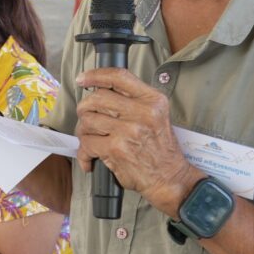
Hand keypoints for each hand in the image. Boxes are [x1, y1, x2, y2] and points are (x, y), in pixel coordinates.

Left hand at [74, 67, 202, 217]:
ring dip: (83, 132)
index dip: (95, 75)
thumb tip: (99, 91)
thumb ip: (133, 100)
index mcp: (152, 100)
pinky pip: (87, 143)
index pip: (119, 76)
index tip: (82, 79)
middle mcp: (142, 112)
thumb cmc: (160, 149)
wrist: (170, 179)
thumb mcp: (156, 115)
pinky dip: (84, 153)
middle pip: (97, 98)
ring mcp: (129, 130)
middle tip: (86, 119)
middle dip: (85, 108)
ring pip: (88, 120)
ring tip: (90, 141)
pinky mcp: (117, 148)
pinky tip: (90, 159)